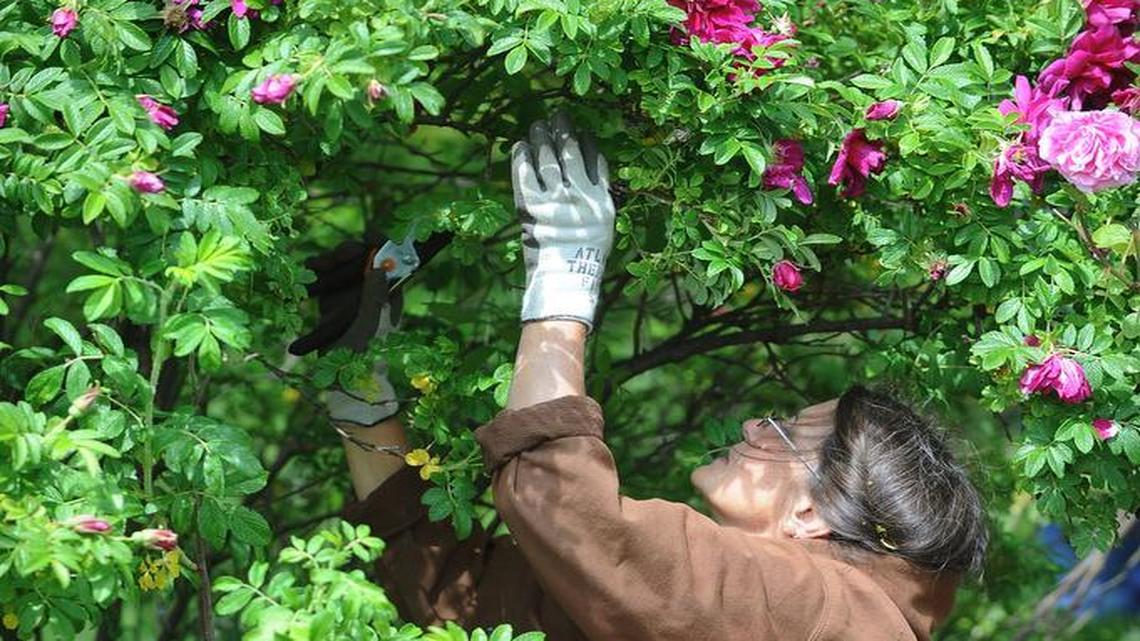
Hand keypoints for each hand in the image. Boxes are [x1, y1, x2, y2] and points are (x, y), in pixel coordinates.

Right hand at [290, 240, 400, 425]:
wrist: (345, 381)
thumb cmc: (366, 354)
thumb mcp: (373, 323)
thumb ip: (375, 293)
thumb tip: (379, 262)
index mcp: (389, 292)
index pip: (389, 259)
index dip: (381, 243)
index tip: (370, 234)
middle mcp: (370, 289)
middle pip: (363, 256)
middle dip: (350, 251)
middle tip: (340, 255)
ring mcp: (350, 293)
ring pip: (343, 263)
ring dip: (332, 258)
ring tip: (320, 263)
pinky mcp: (330, 300)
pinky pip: (325, 275)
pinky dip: (318, 268)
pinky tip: (312, 268)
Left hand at [512, 113, 614, 331]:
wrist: (566, 277)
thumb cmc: (587, 254)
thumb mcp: (606, 221)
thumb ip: (601, 192)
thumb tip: (595, 166)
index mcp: (600, 198)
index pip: (594, 159)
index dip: (587, 141)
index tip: (582, 130)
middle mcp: (578, 194)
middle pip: (569, 151)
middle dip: (563, 130)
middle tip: (556, 116)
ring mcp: (554, 199)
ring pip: (548, 158)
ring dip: (542, 138)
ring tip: (538, 124)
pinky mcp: (531, 207)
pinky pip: (524, 174)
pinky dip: (522, 158)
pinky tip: (520, 146)